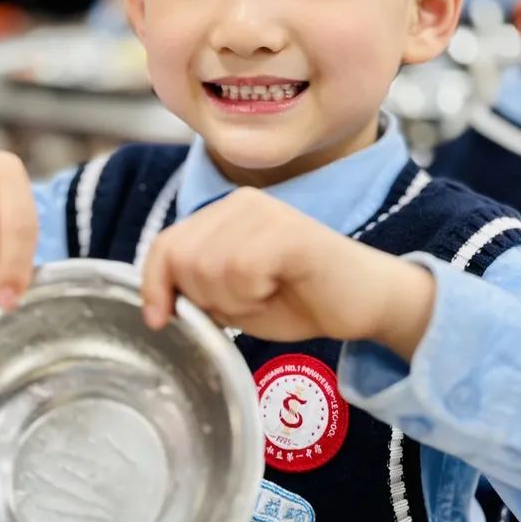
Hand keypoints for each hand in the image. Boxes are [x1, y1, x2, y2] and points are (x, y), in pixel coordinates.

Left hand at [140, 188, 436, 359]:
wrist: (367, 302)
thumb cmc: (303, 300)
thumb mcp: (234, 299)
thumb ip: (197, 290)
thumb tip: (159, 302)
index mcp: (223, 214)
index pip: (165, 244)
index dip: (153, 284)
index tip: (159, 319)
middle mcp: (239, 202)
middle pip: (181, 259)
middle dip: (205, 298)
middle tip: (248, 304)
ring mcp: (264, 212)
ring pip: (208, 268)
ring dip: (233, 301)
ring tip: (268, 295)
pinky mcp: (286, 230)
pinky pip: (241, 270)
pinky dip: (254, 296)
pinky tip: (282, 289)